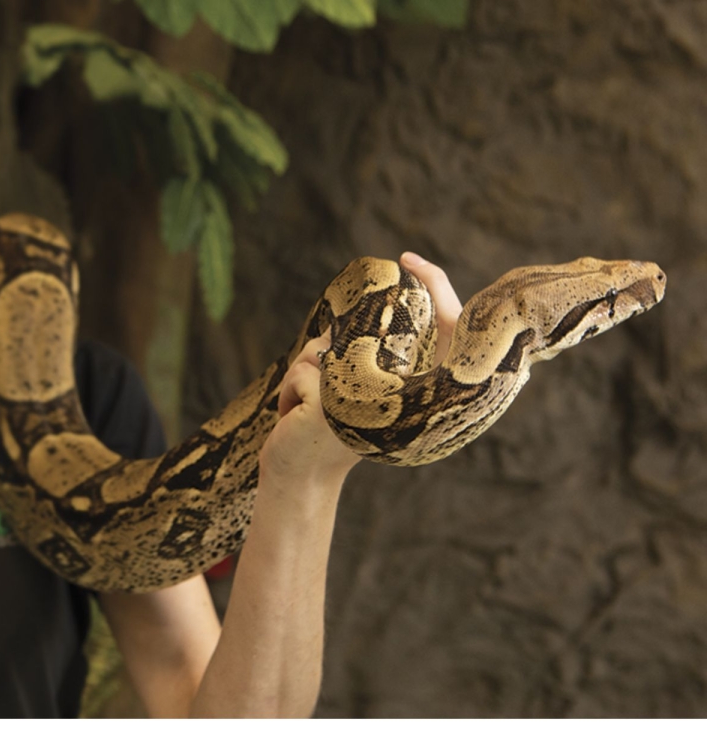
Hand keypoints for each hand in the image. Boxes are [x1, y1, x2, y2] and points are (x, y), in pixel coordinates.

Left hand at [258, 252, 463, 488]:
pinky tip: (296, 420)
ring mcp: (369, 404)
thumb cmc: (325, 428)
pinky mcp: (331, 407)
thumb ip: (371, 356)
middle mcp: (404, 403)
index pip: (445, 329)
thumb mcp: (356, 388)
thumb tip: (364, 307)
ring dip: (308, 374)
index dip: (436, 285)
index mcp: (416, 396)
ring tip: (312, 409)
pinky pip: (304, 370)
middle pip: (368, 337)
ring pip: (328, 351)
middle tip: (323, 389)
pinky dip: (291, 390)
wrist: (297, 477)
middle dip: (330, 354)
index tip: (408, 259)